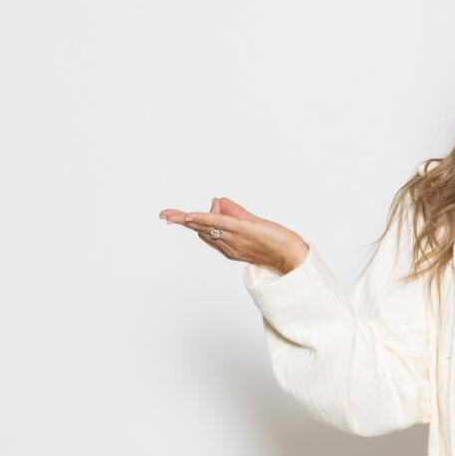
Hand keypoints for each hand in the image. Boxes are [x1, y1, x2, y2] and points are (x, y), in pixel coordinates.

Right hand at [158, 197, 309, 274]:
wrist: (291, 255)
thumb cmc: (274, 242)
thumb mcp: (250, 224)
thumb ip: (231, 210)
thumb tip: (214, 200)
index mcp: (227, 244)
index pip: (204, 231)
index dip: (189, 222)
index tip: (170, 217)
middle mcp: (227, 243)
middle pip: (201, 229)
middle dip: (182, 221)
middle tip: (163, 214)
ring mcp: (234, 237)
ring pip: (206, 226)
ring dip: (187, 219)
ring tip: (168, 215)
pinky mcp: (243, 230)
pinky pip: (219, 224)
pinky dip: (204, 219)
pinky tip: (191, 217)